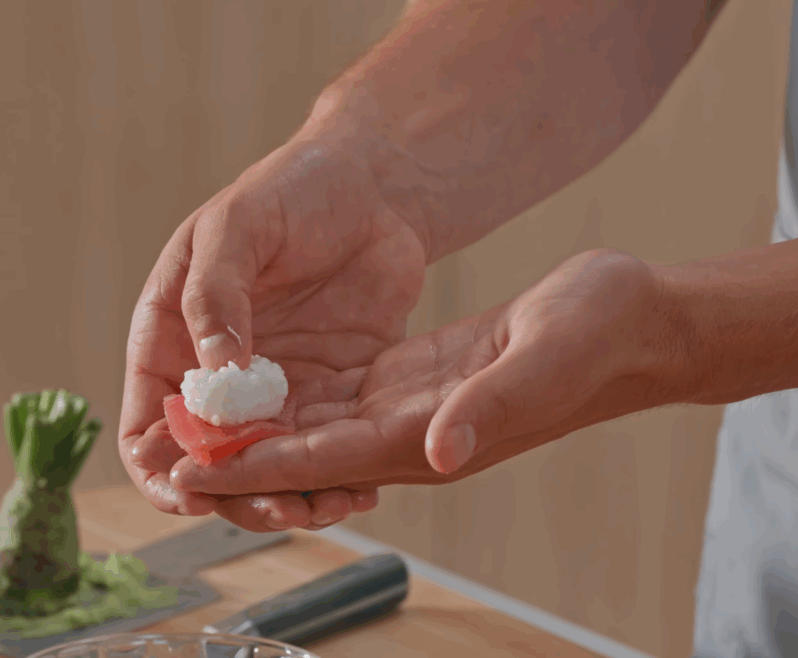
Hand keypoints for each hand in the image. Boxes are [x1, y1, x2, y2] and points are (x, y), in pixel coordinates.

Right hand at [119, 127, 433, 532]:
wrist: (373, 184)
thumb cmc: (289, 190)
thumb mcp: (236, 227)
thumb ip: (215, 296)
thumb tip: (213, 374)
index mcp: (171, 338)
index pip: (147, 426)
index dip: (160, 470)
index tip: (190, 495)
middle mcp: (217, 376)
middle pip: (211, 463)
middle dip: (239, 497)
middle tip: (282, 509)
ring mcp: (274, 388)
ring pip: (270, 467)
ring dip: (293, 496)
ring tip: (331, 505)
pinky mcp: (330, 391)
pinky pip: (325, 448)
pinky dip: (339, 475)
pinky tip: (365, 486)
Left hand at [169, 249, 688, 494]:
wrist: (634, 322)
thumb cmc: (600, 336)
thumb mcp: (544, 358)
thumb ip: (490, 405)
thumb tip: (439, 449)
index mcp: (433, 435)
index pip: (323, 460)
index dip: (255, 469)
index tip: (191, 474)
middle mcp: (412, 434)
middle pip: (304, 457)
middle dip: (235, 463)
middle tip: (163, 461)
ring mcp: (412, 410)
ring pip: (315, 431)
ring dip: (254, 436)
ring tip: (190, 431)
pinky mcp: (415, 382)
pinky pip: (340, 400)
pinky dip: (293, 403)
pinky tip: (252, 392)